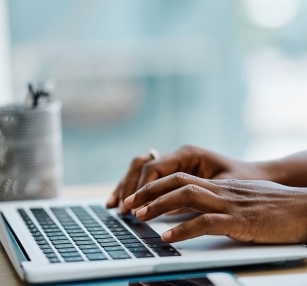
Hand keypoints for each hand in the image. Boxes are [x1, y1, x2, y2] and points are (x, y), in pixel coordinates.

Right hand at [107, 145, 268, 213]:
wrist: (254, 176)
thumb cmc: (240, 180)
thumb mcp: (219, 189)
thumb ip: (190, 196)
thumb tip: (163, 207)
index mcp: (188, 153)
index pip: (154, 167)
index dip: (141, 187)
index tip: (134, 206)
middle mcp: (177, 154)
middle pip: (141, 164)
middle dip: (128, 185)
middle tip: (121, 207)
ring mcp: (173, 161)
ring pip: (139, 168)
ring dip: (125, 185)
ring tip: (113, 205)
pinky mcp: (171, 171)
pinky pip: (146, 176)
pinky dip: (133, 187)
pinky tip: (123, 200)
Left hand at [124, 172, 306, 243]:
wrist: (304, 208)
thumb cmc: (272, 205)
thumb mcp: (238, 198)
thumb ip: (214, 199)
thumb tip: (188, 209)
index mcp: (217, 185)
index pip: (178, 177)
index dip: (154, 185)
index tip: (135, 196)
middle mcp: (219, 190)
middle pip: (175, 182)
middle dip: (147, 192)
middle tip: (127, 205)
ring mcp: (228, 204)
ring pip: (186, 197)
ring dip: (159, 207)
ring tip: (139, 217)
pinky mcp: (239, 221)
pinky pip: (206, 222)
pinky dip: (184, 229)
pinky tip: (167, 237)